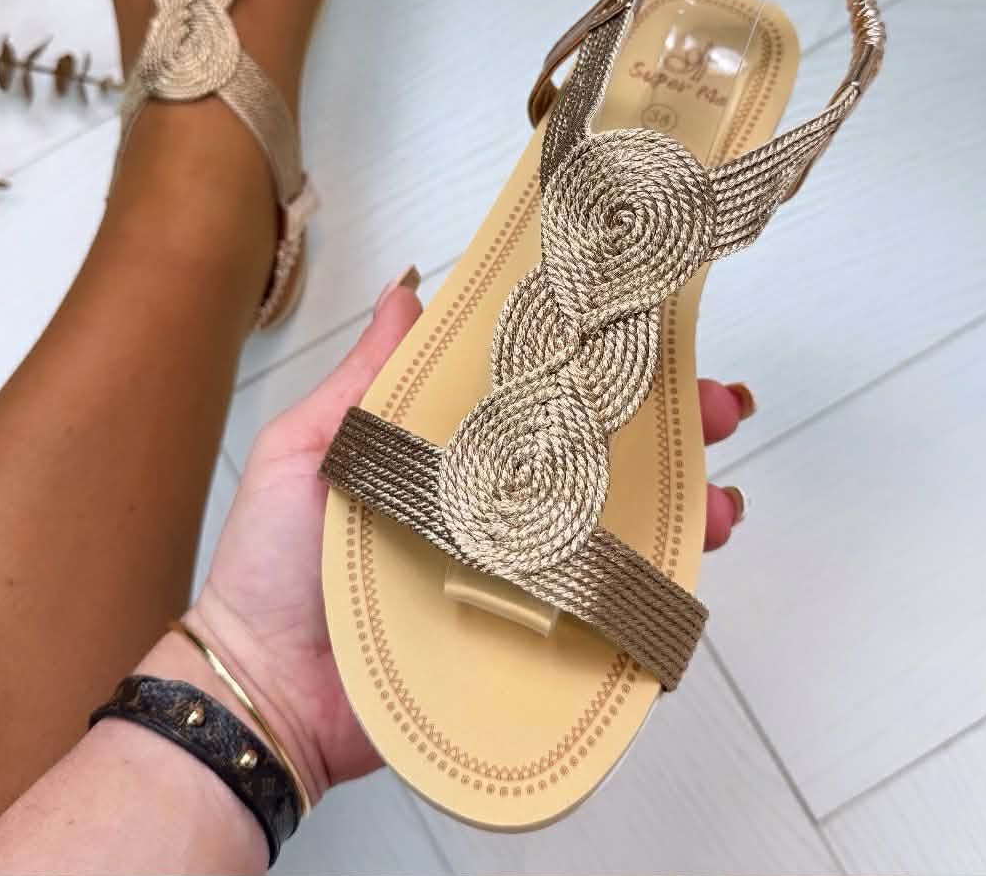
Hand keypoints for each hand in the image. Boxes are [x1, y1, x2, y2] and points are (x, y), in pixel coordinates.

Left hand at [185, 279, 753, 804]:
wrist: (266, 693)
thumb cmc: (272, 566)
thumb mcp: (308, 451)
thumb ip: (362, 380)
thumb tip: (407, 293)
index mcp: (448, 453)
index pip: (537, 397)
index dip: (593, 366)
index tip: (645, 334)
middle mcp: (492, 508)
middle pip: (594, 455)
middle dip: (666, 426)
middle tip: (714, 405)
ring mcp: (514, 572)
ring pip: (615, 527)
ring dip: (681, 503)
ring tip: (719, 496)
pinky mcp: (524, 637)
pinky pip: (600, 605)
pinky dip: (652, 586)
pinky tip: (687, 568)